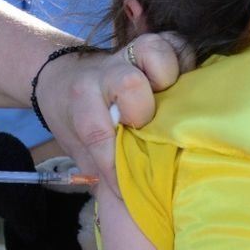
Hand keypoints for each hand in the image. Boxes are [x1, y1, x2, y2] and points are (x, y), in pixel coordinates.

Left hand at [37, 33, 188, 190]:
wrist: (63, 78)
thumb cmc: (75, 119)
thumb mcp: (77, 148)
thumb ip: (99, 170)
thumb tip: (130, 206)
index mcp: (80, 98)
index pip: (95, 130)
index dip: (112, 164)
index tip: (124, 190)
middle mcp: (105, 72)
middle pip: (127, 82)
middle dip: (141, 111)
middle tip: (145, 130)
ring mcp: (129, 54)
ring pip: (153, 51)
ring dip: (166, 76)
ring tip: (171, 98)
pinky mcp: (153, 46)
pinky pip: (176, 43)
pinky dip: (185, 61)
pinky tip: (185, 82)